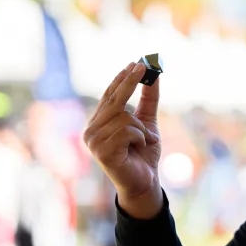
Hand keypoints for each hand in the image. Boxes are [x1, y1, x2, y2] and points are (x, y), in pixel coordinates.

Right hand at [84, 62, 162, 218]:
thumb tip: (154, 75)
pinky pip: (127, 131)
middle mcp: (91, 130)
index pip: (108, 96)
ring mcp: (94, 141)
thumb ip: (148, 100)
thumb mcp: (148, 122)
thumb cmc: (143, 154)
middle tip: (143, 66)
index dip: (121, 79)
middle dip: (130, 81)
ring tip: (142, 142)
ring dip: (141, 129)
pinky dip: (140, 138)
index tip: (134, 63)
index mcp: (99, 123)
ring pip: (125, 117)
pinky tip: (137, 149)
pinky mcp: (102, 151)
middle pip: (114, 100)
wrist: (145, 181)